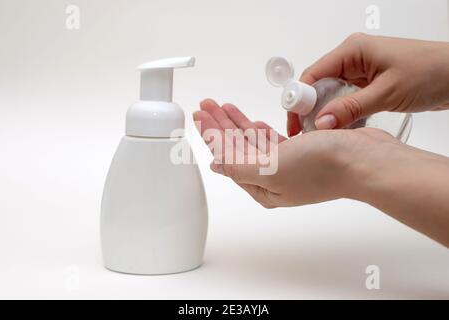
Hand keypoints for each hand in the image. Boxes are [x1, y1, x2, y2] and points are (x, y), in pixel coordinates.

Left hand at [193, 99, 401, 207]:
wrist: (365, 160)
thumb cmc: (323, 168)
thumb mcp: (272, 169)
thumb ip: (239, 168)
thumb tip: (216, 166)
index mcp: (262, 187)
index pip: (227, 157)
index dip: (211, 135)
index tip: (200, 116)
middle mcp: (273, 178)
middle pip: (237, 147)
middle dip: (220, 125)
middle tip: (206, 105)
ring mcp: (288, 165)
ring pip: (253, 141)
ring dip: (237, 123)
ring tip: (222, 106)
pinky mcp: (302, 152)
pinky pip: (272, 139)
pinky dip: (259, 128)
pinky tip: (250, 120)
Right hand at [288, 33, 448, 135]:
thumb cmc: (432, 70)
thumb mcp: (387, 92)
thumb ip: (351, 108)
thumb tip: (322, 122)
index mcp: (353, 50)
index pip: (313, 74)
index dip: (300, 98)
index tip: (296, 121)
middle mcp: (353, 59)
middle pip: (317, 85)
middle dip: (311, 109)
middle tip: (307, 132)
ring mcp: (360, 72)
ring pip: (330, 94)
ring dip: (327, 113)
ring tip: (324, 133)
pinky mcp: (367, 85)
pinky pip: (345, 100)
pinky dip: (341, 114)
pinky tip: (342, 128)